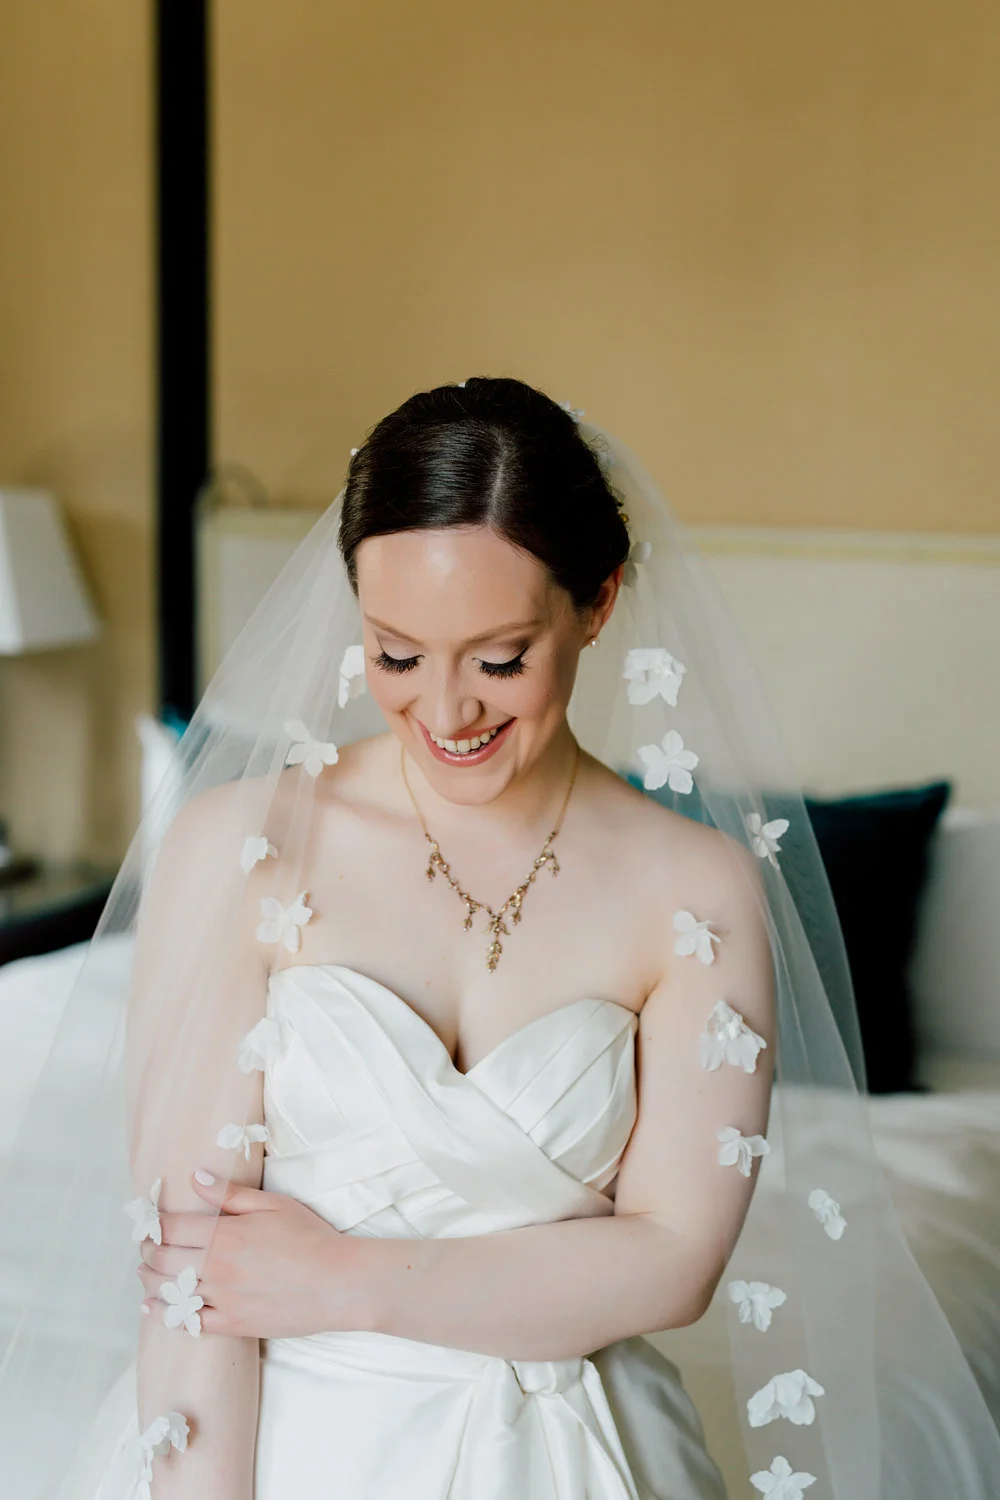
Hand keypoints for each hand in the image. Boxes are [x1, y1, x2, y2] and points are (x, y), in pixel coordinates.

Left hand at [137, 1171, 369, 1338]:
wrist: (337, 1283)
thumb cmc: (310, 1238)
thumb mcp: (273, 1205)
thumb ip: (230, 1194)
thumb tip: (196, 1178)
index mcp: (224, 1234)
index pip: (170, 1227)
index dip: (152, 1224)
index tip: (148, 1222)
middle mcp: (216, 1267)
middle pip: (161, 1259)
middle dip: (146, 1250)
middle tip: (146, 1245)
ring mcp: (221, 1299)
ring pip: (168, 1291)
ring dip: (149, 1280)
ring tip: (146, 1272)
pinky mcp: (230, 1324)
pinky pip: (187, 1322)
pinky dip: (165, 1314)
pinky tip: (154, 1306)